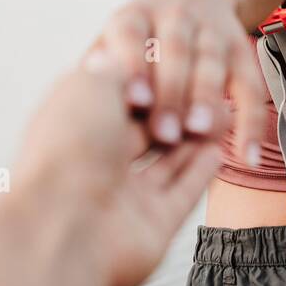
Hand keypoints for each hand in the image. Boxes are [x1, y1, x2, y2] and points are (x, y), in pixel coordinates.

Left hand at [16, 52, 224, 285]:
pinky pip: (182, 193)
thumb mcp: (90, 85)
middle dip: (175, 110)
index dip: (148, 81)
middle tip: (207, 89)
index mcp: (76, 126)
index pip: (118, 98)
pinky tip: (219, 150)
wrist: (64, 226)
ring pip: (166, 162)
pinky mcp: (152, 226)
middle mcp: (98, 162)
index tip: (177, 62)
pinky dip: (200, 173)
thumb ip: (116, 69)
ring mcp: (124, 197)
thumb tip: (126, 59)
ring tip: (221, 115)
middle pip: (144, 131)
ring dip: (194, 140)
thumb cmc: (69, 149)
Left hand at [95, 0, 268, 165]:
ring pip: (213, 65)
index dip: (133, 64)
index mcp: (135, 15)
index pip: (132, 35)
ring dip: (208, 99)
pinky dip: (251, 123)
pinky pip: (251, 89)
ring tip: (202, 131)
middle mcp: (176, 18)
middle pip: (176, 52)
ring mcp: (213, 33)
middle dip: (172, 91)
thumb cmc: (143, 32)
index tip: (133, 99)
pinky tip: (246, 153)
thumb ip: (98, 66)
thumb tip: (72, 98)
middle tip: (165, 131)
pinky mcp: (242, 52)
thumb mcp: (114, 35)